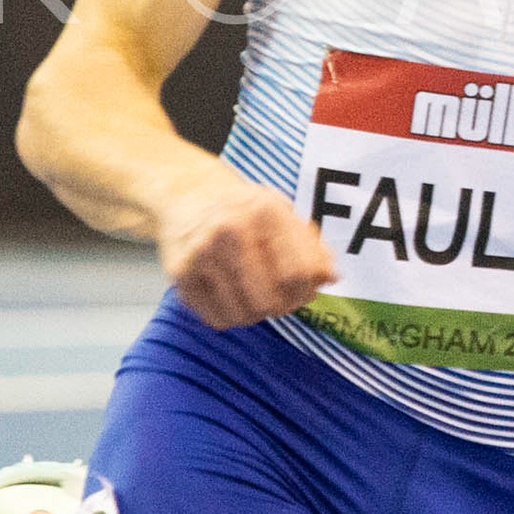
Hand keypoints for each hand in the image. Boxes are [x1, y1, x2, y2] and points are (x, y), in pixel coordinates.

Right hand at [158, 174, 337, 329]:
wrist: (186, 193)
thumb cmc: (242, 208)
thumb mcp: (281, 213)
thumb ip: (312, 246)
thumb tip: (333, 278)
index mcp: (265, 211)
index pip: (299, 273)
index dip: (307, 289)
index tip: (304, 288)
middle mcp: (231, 230)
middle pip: (271, 301)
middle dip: (281, 306)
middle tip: (279, 296)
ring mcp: (202, 253)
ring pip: (243, 315)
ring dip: (254, 313)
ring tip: (252, 292)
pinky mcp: (180, 273)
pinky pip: (216, 320)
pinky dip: (228, 315)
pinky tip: (228, 293)